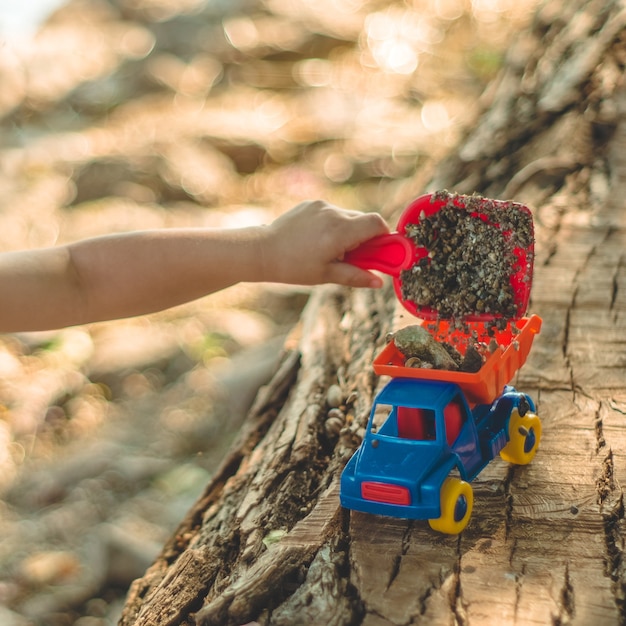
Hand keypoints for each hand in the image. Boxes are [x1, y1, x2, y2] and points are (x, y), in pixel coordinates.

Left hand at [260, 200, 389, 287]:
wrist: (263, 251)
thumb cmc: (294, 267)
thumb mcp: (327, 275)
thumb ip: (356, 276)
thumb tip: (380, 282)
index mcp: (340, 231)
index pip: (377, 223)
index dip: (384, 237)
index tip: (380, 252)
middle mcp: (333, 213)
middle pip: (364, 220)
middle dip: (365, 237)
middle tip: (354, 256)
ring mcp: (322, 206)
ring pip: (348, 216)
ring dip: (349, 231)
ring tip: (330, 249)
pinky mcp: (312, 203)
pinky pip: (333, 212)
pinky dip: (333, 225)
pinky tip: (317, 239)